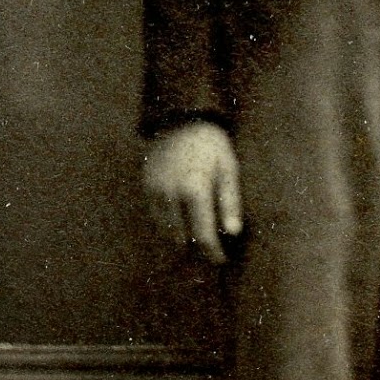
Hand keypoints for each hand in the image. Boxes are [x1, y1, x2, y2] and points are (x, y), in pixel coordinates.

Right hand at [142, 122, 242, 263]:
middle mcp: (170, 194)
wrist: (181, 119)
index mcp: (194, 190)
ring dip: (180, 239)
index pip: (203, 235)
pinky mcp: (145, 188)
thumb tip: (233, 233)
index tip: (221, 260)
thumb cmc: (211, 145)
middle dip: (195, 249)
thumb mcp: (228, 169)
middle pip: (180, 239)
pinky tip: (182, 223)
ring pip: (165, 231)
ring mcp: (154, 191)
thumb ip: (230, 202)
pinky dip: (168, 225)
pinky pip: (156, 217)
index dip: (212, 252)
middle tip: (209, 254)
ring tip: (196, 241)